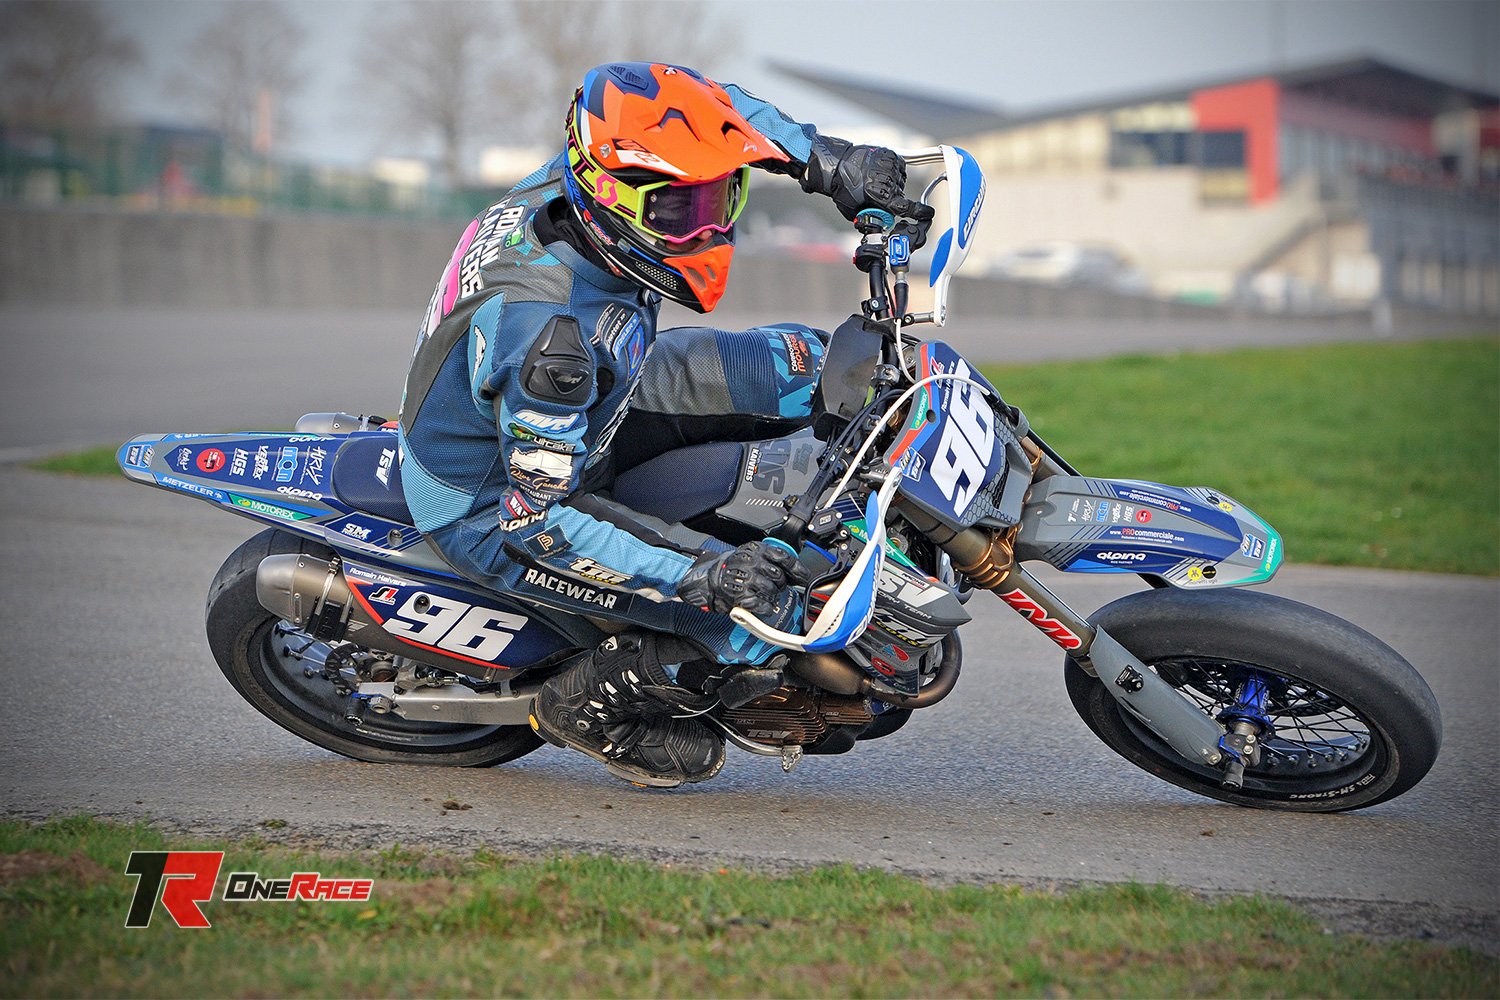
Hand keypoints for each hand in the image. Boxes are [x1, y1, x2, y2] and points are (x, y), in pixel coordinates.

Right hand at [678, 540, 805, 615]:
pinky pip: (764, 604)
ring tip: (764, 594)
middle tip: (775, 586)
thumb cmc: (733, 568)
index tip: (803, 577)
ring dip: (772, 595)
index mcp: (756, 550)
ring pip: (772, 591)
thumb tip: (795, 571)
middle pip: (779, 576)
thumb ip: (770, 559)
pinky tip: (763, 605)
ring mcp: (746, 579)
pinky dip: (766, 607)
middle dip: (780, 584)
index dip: (797, 569)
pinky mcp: (741, 595)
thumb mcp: (751, 555)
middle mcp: (751, 562)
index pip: (783, 557)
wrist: (710, 579)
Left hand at [800, 135, 934, 243]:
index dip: (919, 212)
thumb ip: (870, 219)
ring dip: (892, 184)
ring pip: (900, 181)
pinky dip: (892, 171)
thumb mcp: (854, 211)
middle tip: (875, 194)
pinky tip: (878, 172)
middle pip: (900, 195)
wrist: (836, 164)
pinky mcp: (890, 155)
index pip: (906, 207)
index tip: (928, 212)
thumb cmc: (843, 189)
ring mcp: (890, 165)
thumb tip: (879, 225)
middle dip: (892, 198)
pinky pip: (899, 167)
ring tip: (874, 180)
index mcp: (880, 196)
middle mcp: (888, 180)